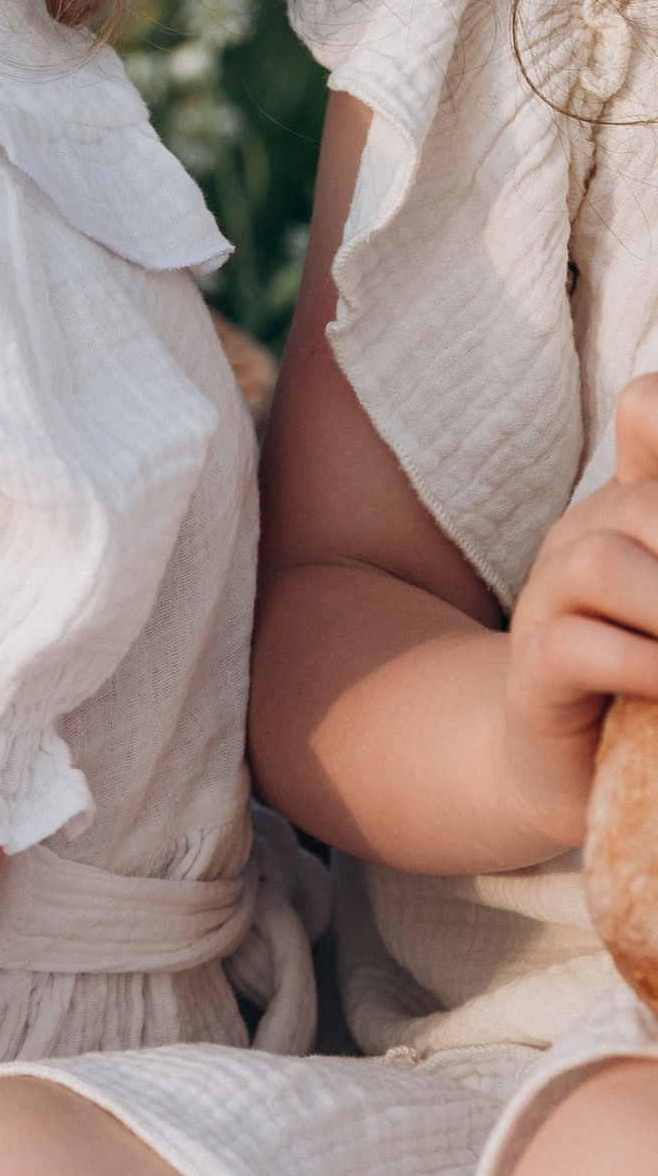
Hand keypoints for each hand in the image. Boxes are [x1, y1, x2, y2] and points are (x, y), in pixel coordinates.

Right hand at [502, 376, 657, 847]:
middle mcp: (585, 538)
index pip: (644, 415)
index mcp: (633, 507)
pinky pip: (571, 647)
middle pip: (644, 505)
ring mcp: (547, 602)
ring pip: (599, 564)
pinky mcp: (531, 671)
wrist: (563, 760)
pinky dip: (641, 666)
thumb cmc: (651, 672)